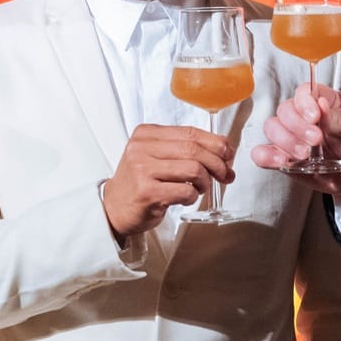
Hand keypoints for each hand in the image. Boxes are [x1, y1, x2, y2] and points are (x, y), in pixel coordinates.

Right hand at [103, 124, 233, 238]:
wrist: (113, 207)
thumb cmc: (139, 182)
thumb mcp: (156, 156)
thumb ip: (184, 149)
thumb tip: (223, 149)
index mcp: (146, 134)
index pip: (190, 132)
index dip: (215, 143)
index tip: (228, 154)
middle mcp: (141, 148)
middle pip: (194, 150)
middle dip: (217, 163)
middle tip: (224, 174)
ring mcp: (142, 170)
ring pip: (193, 169)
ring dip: (206, 181)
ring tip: (202, 187)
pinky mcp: (147, 193)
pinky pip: (185, 191)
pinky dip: (194, 196)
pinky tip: (187, 197)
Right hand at [250, 83, 340, 197]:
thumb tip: (322, 106)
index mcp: (321, 101)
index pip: (303, 93)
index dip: (305, 103)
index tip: (316, 117)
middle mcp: (301, 115)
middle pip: (285, 110)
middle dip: (297, 126)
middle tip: (316, 140)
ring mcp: (290, 136)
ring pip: (272, 129)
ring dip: (286, 141)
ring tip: (305, 155)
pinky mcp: (283, 157)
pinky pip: (263, 153)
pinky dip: (266, 156)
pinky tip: (282, 162)